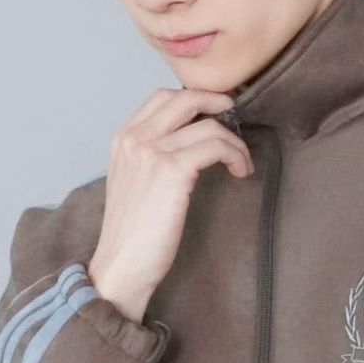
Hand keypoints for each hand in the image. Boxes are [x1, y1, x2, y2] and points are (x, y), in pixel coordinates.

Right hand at [87, 86, 253, 319]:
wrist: (122, 265)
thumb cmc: (132, 234)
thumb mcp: (134, 183)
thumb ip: (151, 157)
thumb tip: (189, 144)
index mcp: (123, 138)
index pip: (162, 97)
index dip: (195, 98)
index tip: (216, 110)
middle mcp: (135, 138)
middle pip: (184, 98)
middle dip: (217, 101)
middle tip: (236, 116)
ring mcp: (152, 152)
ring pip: (208, 125)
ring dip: (234, 142)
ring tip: (241, 163)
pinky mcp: (172, 171)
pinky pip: (216, 147)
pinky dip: (235, 155)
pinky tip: (240, 172)